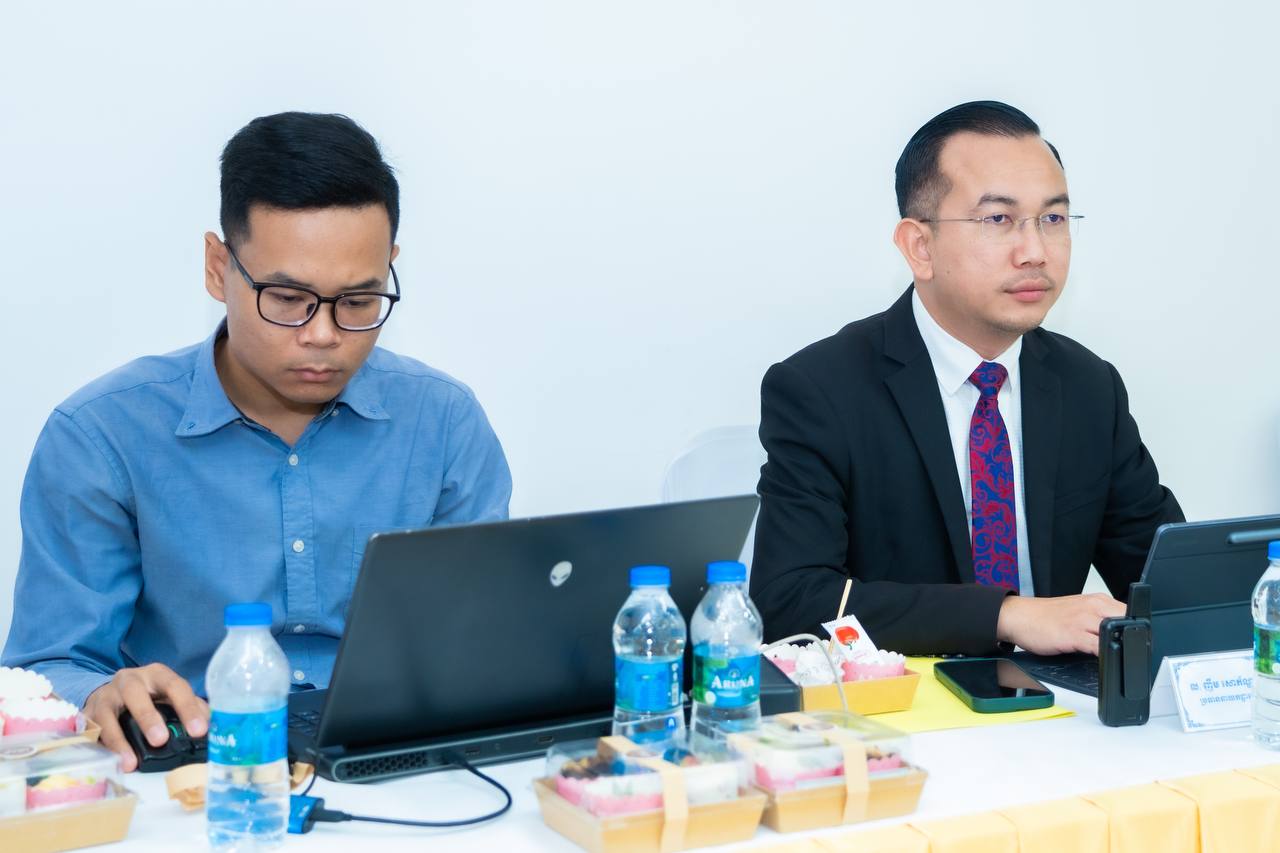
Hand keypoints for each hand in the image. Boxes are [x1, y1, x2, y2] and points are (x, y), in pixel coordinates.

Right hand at [84, 664, 208, 771]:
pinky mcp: (87, 713)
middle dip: (148, 717)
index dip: (188, 708)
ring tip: (130, 762)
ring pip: (108, 714)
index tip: (198, 731)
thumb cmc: (149, 696)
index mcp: (156, 675)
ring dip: (119, 739)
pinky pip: (91, 731)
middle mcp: (129, 680)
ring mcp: (105, 696)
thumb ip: (190, 708)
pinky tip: (109, 762)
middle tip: (160, 740)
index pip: (175, 686)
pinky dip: (100, 747)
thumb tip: (210, 728)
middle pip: (136, 694)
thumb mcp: (170, 696)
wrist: (111, 693)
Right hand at [996, 593, 1126, 655]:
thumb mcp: (1078, 612)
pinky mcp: (1073, 635)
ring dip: (1123, 647)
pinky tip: (1107, 661)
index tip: (1140, 643)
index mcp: (1097, 600)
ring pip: (1116, 633)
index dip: (1138, 630)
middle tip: (1135, 654)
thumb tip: (1120, 637)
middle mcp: (1093, 607)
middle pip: (1128, 623)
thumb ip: (1099, 620)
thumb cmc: (1045, 616)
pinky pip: (1098, 647)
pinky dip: (1106, 655)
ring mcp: (1083, 621)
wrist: (1018, 616)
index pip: (1131, 613)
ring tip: (1125, 659)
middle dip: (1134, 639)